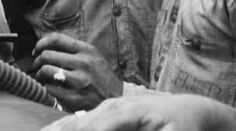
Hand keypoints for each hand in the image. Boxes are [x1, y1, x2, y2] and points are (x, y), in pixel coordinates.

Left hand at [33, 33, 122, 111]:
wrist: (119, 98)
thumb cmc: (101, 76)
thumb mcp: (92, 56)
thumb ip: (73, 49)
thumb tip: (45, 45)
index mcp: (87, 50)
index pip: (56, 38)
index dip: (41, 43)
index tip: (36, 50)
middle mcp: (84, 63)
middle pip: (47, 55)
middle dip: (37, 61)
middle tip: (37, 65)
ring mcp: (80, 81)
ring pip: (46, 71)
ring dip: (40, 74)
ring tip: (42, 76)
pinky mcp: (77, 97)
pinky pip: (51, 88)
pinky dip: (47, 88)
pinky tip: (51, 88)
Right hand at [39, 95, 222, 130]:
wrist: (186, 109)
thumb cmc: (183, 126)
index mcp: (128, 111)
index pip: (100, 127)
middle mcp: (112, 107)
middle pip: (82, 124)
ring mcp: (107, 108)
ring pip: (76, 121)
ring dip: (57, 129)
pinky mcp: (105, 112)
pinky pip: (79, 120)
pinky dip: (62, 125)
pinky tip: (49, 129)